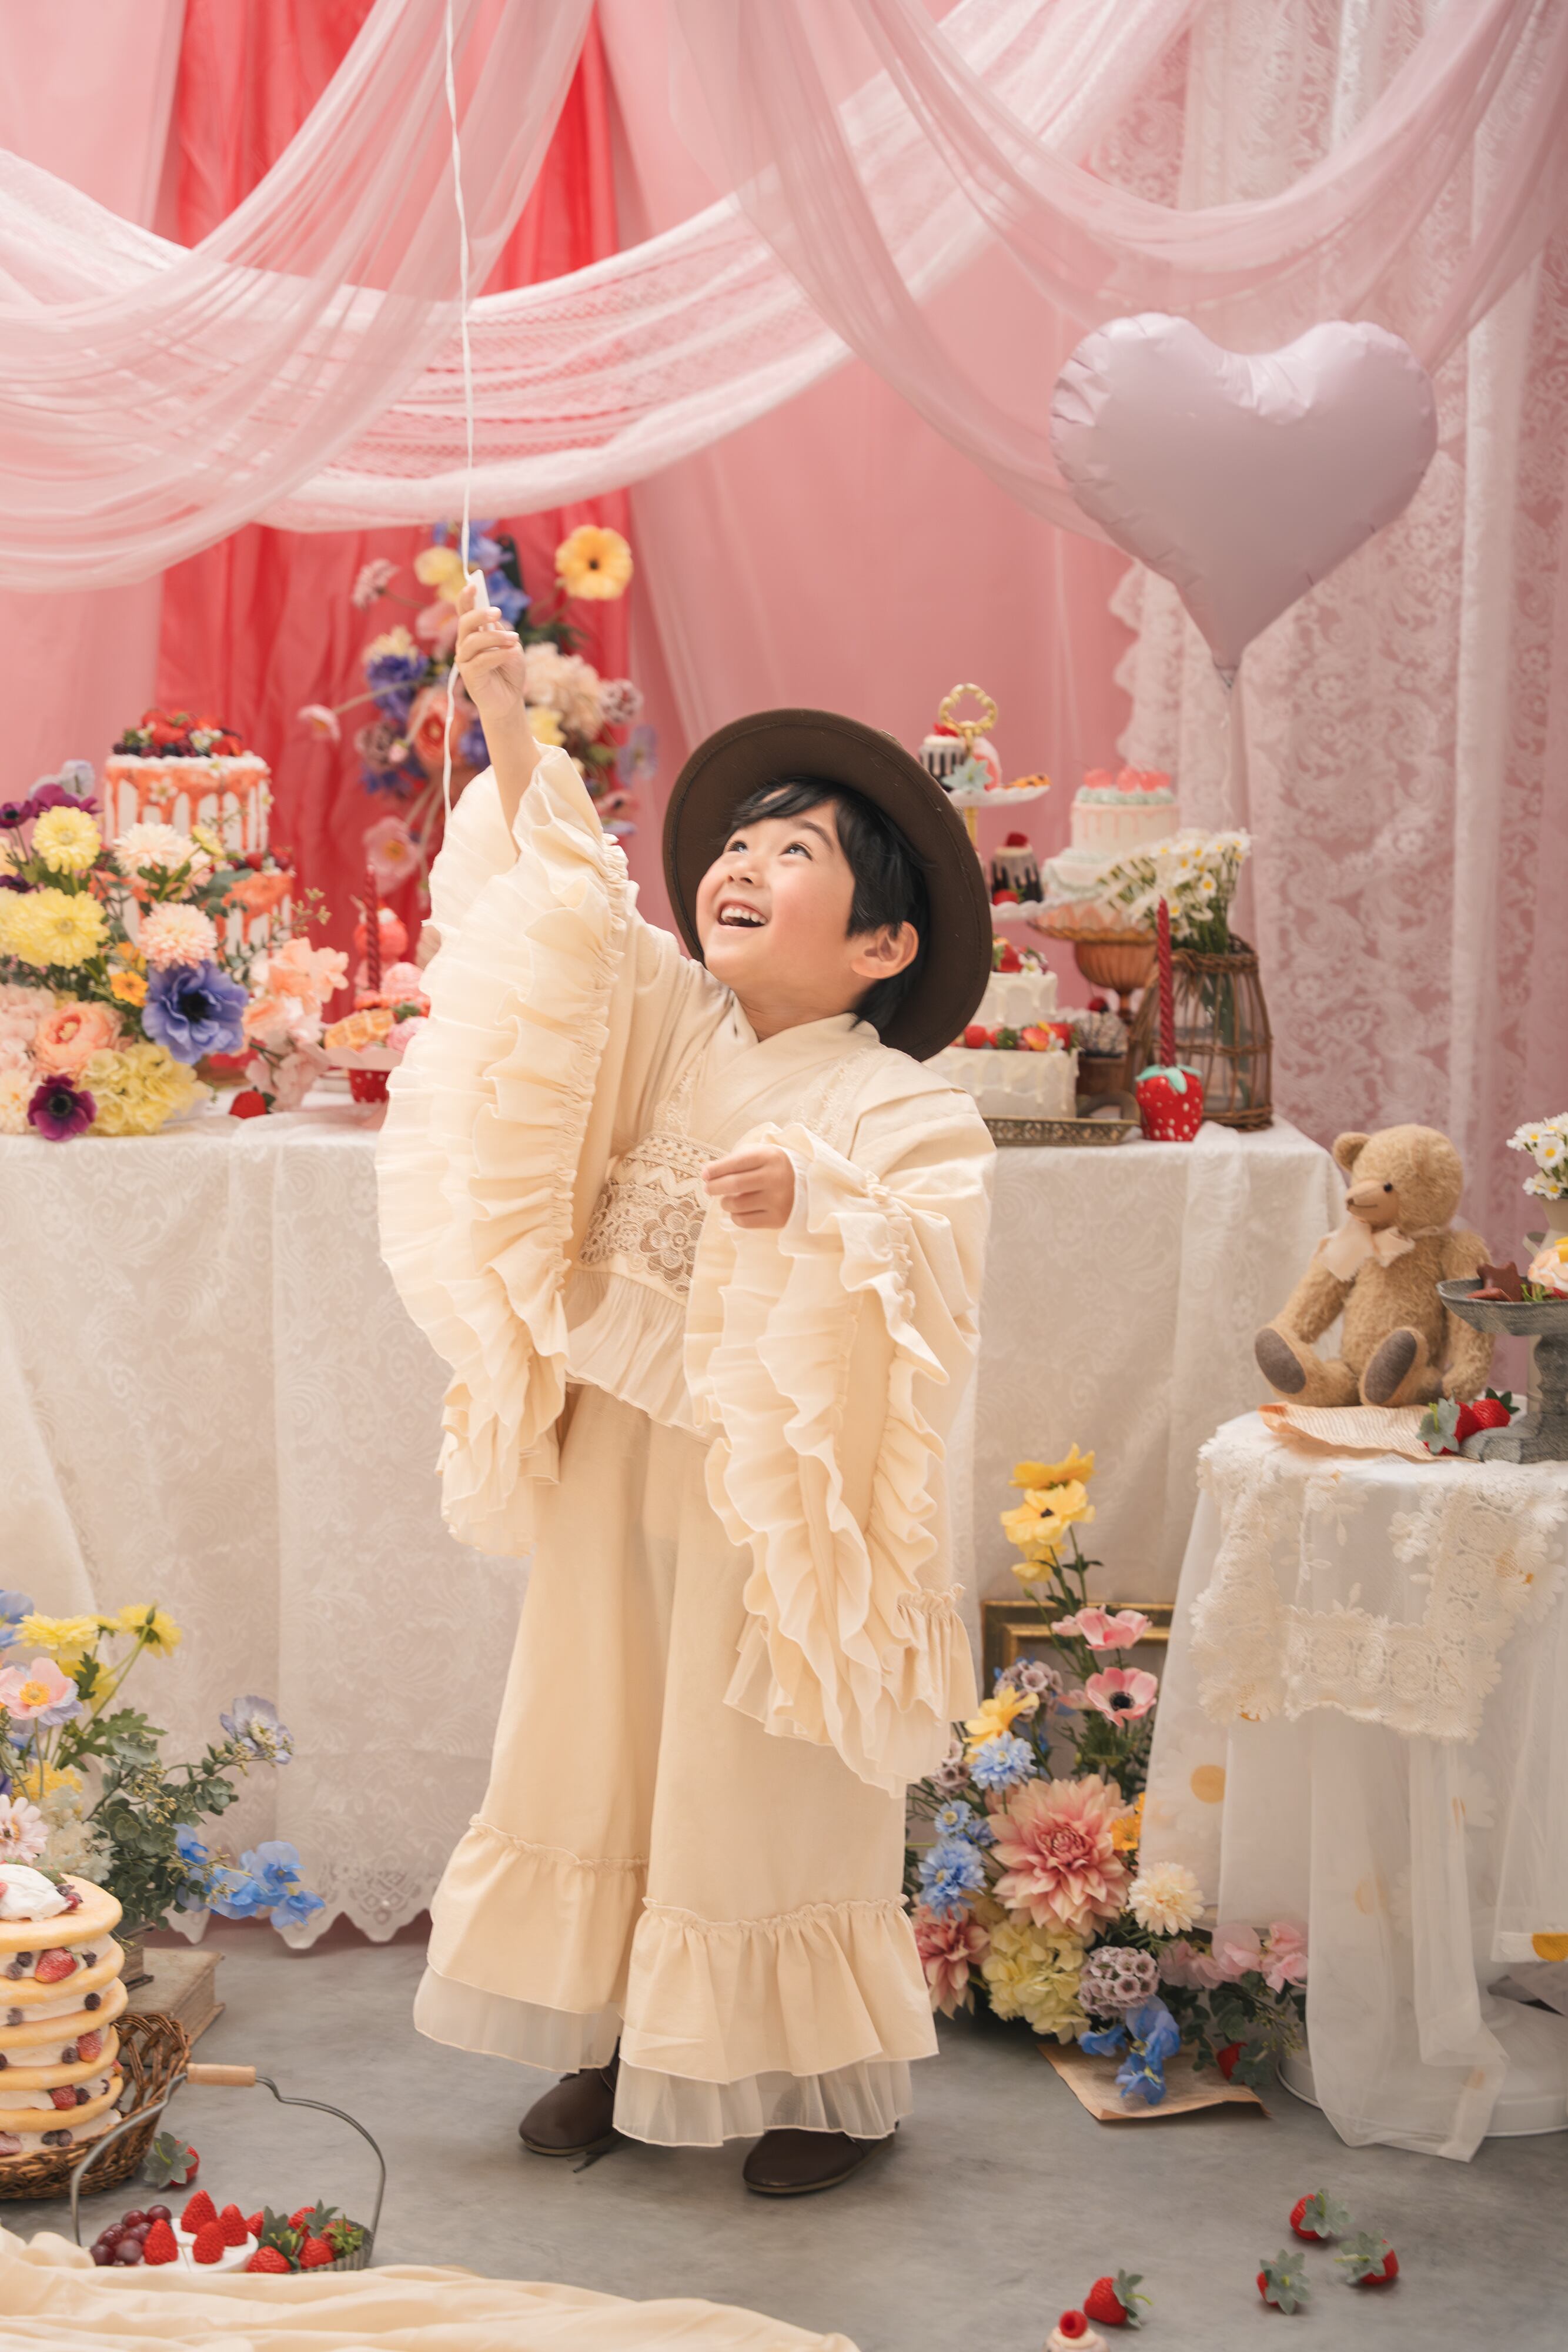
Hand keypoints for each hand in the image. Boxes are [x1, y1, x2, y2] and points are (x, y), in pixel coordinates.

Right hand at [454, 577, 528, 728]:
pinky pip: (481, 660)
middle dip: (480, 614)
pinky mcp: (469, 676)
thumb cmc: (509, 672)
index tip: (473, 584)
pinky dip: (497, 654)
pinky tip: (510, 653)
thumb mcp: (510, 647)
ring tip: (514, 640)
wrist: (510, 699)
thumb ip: (500, 632)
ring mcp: (465, 661)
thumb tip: (492, 621)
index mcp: (474, 634)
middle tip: (498, 613)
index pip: (465, 612)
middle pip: (465, 623)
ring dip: (495, 637)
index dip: (466, 598)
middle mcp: (465, 645)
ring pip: (473, 641)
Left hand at [701, 1145, 795, 1229]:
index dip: (716, 1169)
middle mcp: (775, 1177)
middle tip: (707, 1188)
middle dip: (714, 1186)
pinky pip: (744, 1221)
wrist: (809, 1188)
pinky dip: (735, 1216)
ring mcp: (778, 1200)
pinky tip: (738, 1211)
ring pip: (736, 1204)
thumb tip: (708, 1174)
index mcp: (771, 1157)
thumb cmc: (776, 1169)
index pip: (737, 1162)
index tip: (704, 1174)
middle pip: (734, 1184)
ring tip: (727, 1200)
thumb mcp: (763, 1156)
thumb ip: (738, 1161)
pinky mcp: (777, 1219)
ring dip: (725, 1202)